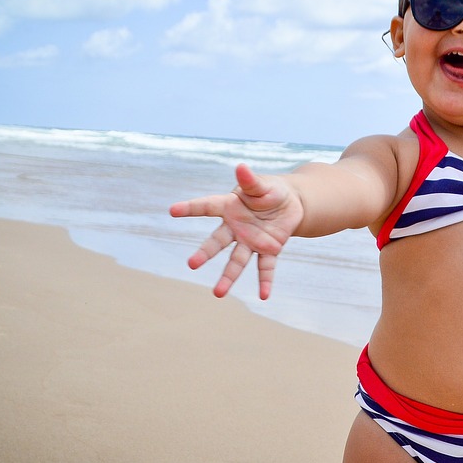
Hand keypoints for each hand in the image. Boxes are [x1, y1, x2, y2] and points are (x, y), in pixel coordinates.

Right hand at [168, 163, 303, 299]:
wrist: (290, 203)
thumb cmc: (270, 191)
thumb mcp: (262, 184)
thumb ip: (251, 181)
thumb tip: (241, 167)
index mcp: (230, 207)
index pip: (207, 207)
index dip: (190, 208)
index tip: (172, 210)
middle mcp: (236, 228)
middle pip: (217, 242)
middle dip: (205, 253)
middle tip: (192, 264)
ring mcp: (251, 241)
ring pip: (237, 261)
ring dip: (228, 277)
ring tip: (218, 293)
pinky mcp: (269, 250)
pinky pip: (265, 267)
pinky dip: (265, 281)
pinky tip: (264, 295)